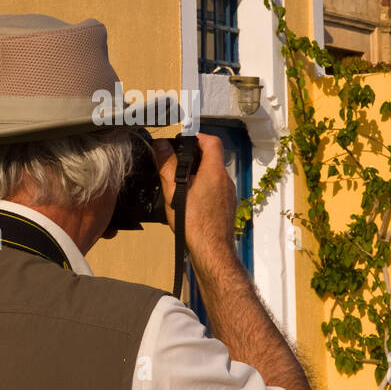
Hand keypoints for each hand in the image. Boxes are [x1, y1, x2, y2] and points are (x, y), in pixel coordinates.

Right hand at [151, 134, 237, 266]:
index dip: (198, 137)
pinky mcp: (227, 208)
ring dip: (198, 176)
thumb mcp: (174, 192)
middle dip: (194, 158)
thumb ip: (168, 166)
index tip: (184, 141)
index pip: (212, 142)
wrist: (212, 252)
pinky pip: (215, 191)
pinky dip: (203, 190)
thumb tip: (162, 145)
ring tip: (179, 186)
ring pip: (213, 177)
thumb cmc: (194, 223)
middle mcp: (225, 181)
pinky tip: (189, 203)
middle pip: (212, 159)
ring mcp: (228, 195)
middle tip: (175, 164)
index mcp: (214, 172)